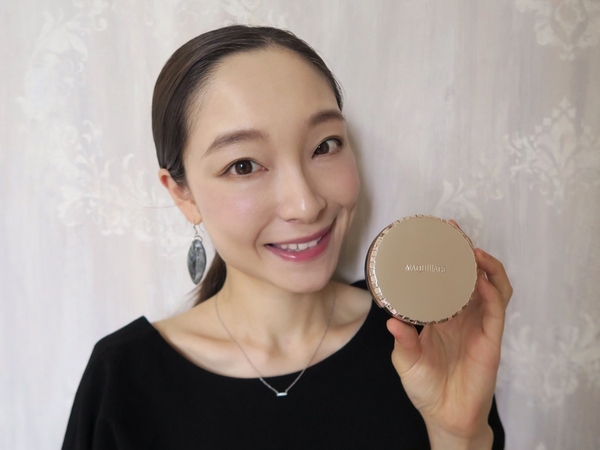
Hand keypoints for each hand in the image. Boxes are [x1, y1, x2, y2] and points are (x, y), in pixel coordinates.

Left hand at [386, 221, 511, 448]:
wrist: (445, 415)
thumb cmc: (425, 386)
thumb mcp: (406, 361)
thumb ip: (403, 341)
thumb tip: (390, 322)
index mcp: (442, 316)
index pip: (446, 280)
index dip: (442, 260)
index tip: (432, 238)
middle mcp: (462, 315)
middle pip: (470, 276)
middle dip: (464, 252)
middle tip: (452, 231)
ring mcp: (479, 325)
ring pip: (491, 287)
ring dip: (485, 267)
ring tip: (473, 251)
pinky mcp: (491, 339)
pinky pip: (496, 311)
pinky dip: (492, 293)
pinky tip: (482, 282)